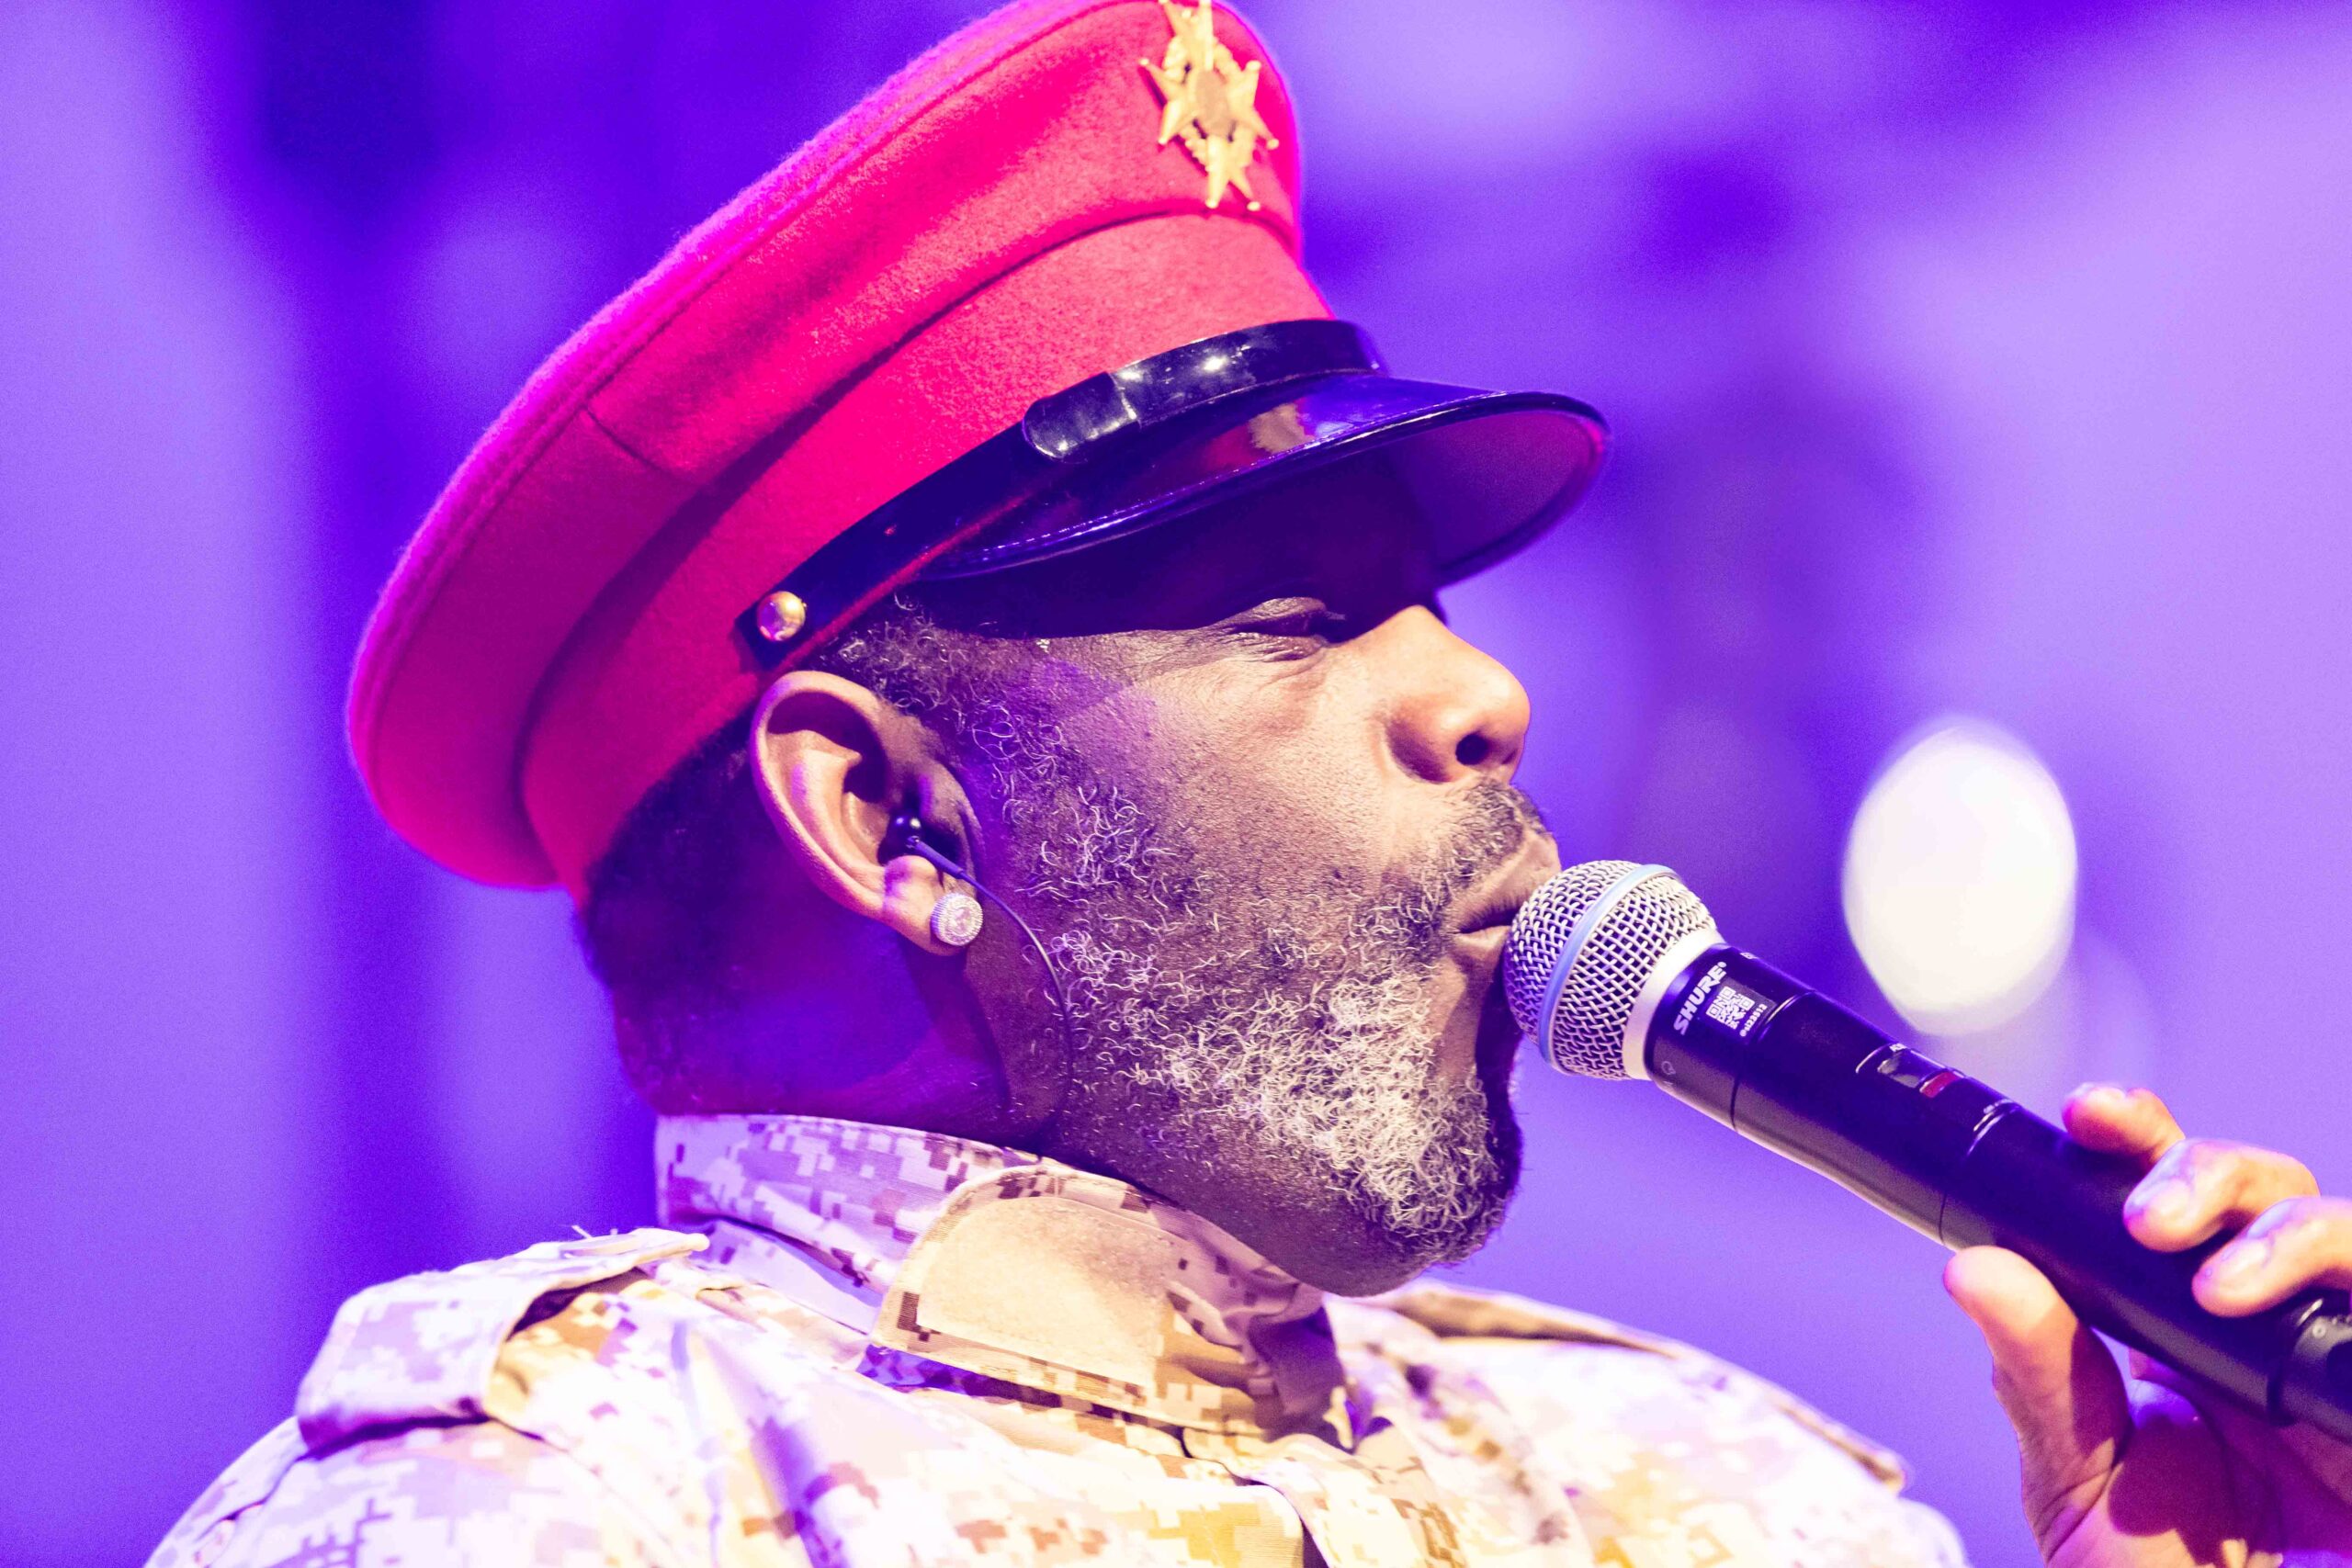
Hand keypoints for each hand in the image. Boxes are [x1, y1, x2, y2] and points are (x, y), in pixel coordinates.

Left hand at [1944, 1084, 2351, 1566]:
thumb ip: (2039, 1373)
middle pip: (2268, 1188)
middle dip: (2207, 1173)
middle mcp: (2270, 1328)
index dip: (2138, 1137)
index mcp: (2181, 1324)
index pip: (2167, 1194)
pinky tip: (2312, 1318)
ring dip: (2287, 1233)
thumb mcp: (2081, 1476)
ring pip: (2347, 1236)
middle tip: (2151, 1220)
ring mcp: (2338, 1362)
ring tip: (2218, 1285)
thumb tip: (1974, 1269)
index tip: (2087, 1117)